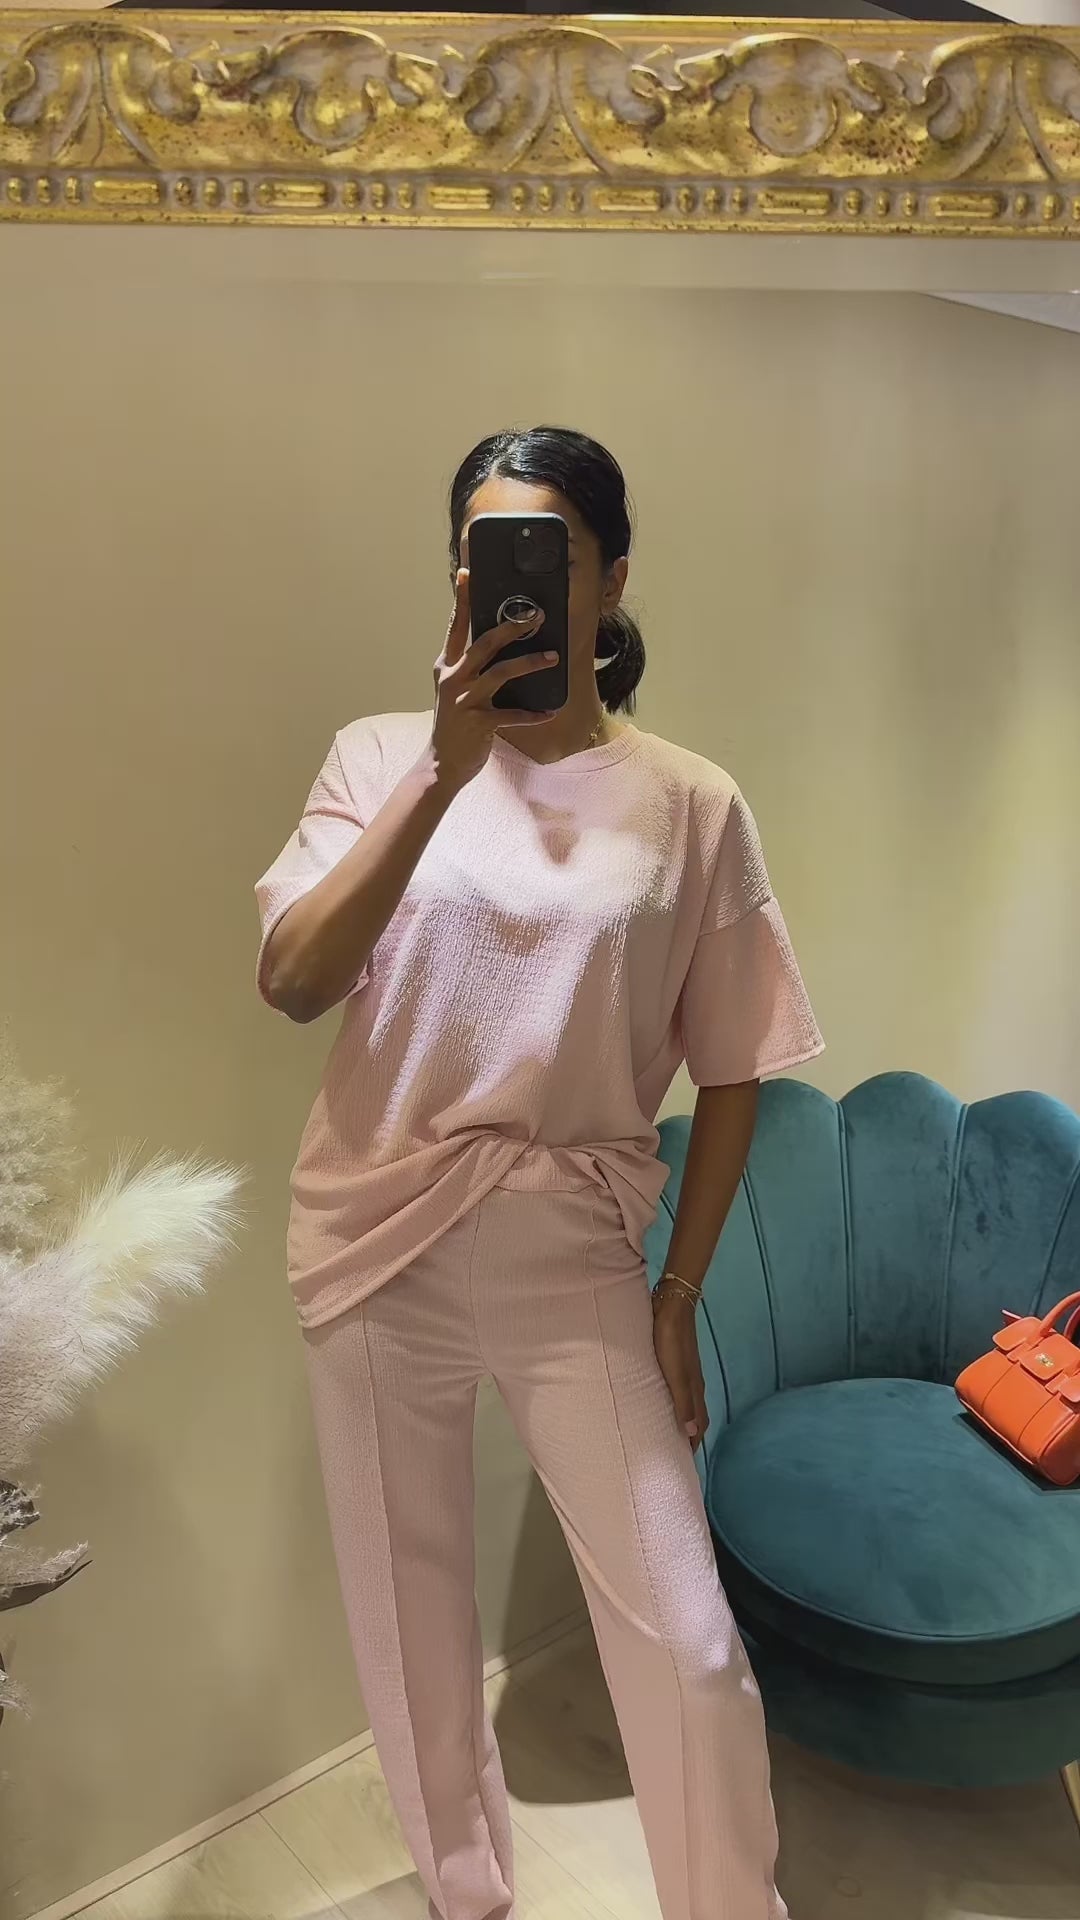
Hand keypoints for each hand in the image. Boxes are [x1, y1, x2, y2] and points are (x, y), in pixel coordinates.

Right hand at [431, 569, 554, 794]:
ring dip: (530, 663)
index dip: (462, 599)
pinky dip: (534, 714)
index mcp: (447, 666)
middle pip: (485, 643)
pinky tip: (550, 712)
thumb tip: (498, 644)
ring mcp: (465, 700)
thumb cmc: (454, 724)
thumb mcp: (454, 690)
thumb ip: (469, 667)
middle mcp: (454, 678)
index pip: (456, 626)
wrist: (442, 763)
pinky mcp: (479, 722)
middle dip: (512, 627)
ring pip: (502, 672)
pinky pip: (513, 714)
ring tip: (553, 658)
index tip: (467, 574)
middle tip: (536, 616)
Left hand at [653, 1292, 709, 1451]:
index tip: (687, 1463)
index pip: (699, 1425)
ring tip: (669, 1432)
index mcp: (695, 1388)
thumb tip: (692, 1432)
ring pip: (687, 1402)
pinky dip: (674, 1401)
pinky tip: (661, 1400)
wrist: (673, 1304)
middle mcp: (693, 1383)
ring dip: (682, 1418)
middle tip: (677, 1454)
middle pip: (695, 1416)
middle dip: (689, 1435)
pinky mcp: (675, 1359)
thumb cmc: (671, 1339)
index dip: (694, 1444)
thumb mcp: (676, 1373)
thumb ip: (683, 1401)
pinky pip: (677, 1388)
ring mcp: (685, 1371)